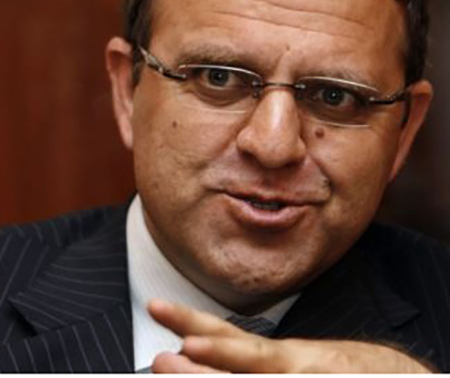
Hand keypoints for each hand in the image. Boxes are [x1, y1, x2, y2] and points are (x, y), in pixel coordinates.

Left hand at [148, 299, 431, 372]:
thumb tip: (213, 350)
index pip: (229, 336)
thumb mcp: (303, 361)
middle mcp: (292, 368)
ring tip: (176, 362)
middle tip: (159, 359)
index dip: (192, 321)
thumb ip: (265, 359)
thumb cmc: (347, 370)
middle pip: (239, 362)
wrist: (397, 377)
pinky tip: (219, 375)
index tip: (158, 308)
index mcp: (284, 357)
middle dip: (197, 364)